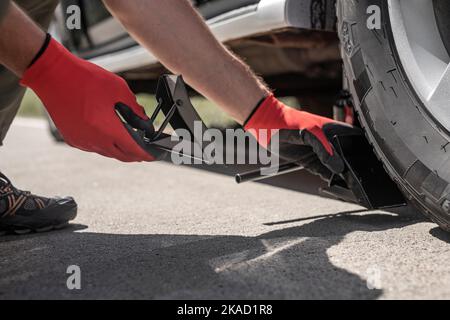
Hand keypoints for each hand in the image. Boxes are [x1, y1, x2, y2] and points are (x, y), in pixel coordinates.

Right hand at [20, 37, 154, 161]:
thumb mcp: (119, 90)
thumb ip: (135, 110)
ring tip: (128, 141)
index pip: (133, 149)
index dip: (146, 154)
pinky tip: (108, 135)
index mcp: (108, 129)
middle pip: (121, 155)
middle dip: (135, 155)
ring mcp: (82, 141)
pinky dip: (104, 144)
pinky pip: (93, 147)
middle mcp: (95, 140)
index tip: (153, 155)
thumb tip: (145, 123)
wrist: (54, 75)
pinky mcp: (72, 139)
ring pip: (107, 152)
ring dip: (119, 149)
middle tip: (144, 152)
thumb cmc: (87, 79)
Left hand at [245, 95, 361, 179]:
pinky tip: (336, 186)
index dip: (364, 154)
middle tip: (361, 182)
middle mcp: (331, 143)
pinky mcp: (310, 163)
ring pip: (337, 169)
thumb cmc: (289, 122)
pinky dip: (330, 181)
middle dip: (355, 169)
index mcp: (336, 130)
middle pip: (348, 158)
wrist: (267, 126)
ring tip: (351, 188)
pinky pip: (324, 174)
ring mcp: (321, 153)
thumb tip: (338, 167)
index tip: (369, 167)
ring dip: (343, 178)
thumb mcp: (310, 133)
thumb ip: (325, 150)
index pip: (356, 143)